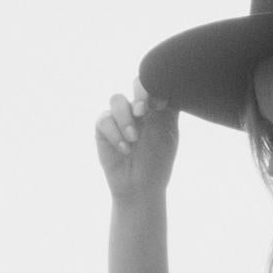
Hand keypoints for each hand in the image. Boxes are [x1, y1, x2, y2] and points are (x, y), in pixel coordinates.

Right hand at [95, 81, 178, 204]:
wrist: (140, 188)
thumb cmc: (157, 162)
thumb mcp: (168, 134)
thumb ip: (169, 109)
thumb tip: (167, 86)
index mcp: (155, 107)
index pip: (154, 84)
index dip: (154, 88)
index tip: (160, 105)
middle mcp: (137, 109)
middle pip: (136, 84)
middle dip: (140, 95)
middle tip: (143, 112)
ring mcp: (118, 117)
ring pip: (117, 99)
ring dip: (126, 118)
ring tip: (133, 139)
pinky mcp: (103, 128)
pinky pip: (104, 120)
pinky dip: (115, 134)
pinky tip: (125, 149)